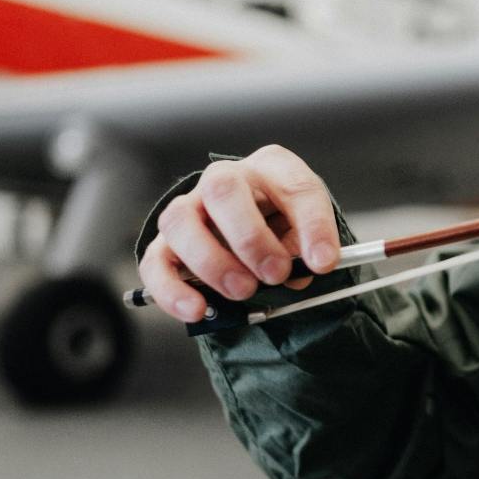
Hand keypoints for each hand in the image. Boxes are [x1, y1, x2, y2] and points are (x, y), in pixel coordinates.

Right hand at [137, 145, 340, 323]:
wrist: (251, 227)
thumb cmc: (282, 223)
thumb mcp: (305, 229)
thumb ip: (305, 247)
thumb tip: (299, 272)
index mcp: (271, 168)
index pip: (294, 186)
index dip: (312, 225)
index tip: (324, 262)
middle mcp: (224, 179)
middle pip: (222, 189)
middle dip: (250, 237)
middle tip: (274, 273)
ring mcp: (189, 208)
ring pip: (180, 221)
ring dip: (212, 261)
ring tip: (242, 291)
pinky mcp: (165, 243)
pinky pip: (155, 262)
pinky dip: (173, 290)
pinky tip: (197, 310)